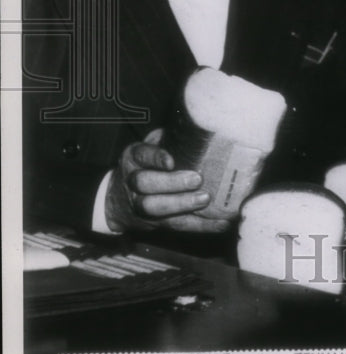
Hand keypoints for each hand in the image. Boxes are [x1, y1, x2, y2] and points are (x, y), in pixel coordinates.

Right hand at [104, 129, 229, 233]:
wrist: (117, 201)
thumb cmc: (145, 165)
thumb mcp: (149, 147)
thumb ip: (167, 138)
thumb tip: (197, 128)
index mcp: (133, 158)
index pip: (142, 155)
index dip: (156, 158)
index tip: (171, 160)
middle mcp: (133, 181)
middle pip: (145, 183)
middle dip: (171, 182)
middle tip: (197, 179)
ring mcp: (141, 205)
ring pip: (156, 207)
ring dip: (183, 205)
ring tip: (205, 199)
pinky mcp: (155, 223)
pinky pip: (176, 225)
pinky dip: (200, 225)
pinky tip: (220, 222)